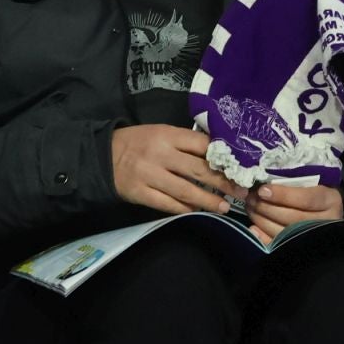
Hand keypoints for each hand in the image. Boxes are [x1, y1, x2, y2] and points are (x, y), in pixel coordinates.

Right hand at [111, 124, 243, 215]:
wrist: (102, 156)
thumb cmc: (139, 142)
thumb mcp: (162, 132)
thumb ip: (186, 142)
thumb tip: (218, 155)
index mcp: (168, 135)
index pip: (202, 145)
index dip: (223, 157)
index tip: (240, 167)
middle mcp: (160, 154)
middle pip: (198, 170)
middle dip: (223, 182)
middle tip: (241, 191)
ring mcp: (149, 175)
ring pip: (185, 190)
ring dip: (208, 200)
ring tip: (224, 207)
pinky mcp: (140, 193)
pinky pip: (167, 204)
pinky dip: (184, 209)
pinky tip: (197, 211)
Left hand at [246, 183, 343, 243]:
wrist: (328, 210)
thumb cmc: (316, 191)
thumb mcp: (313, 183)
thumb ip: (294, 183)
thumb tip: (265, 186)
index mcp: (330, 200)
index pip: (306, 199)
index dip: (283, 195)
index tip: (262, 190)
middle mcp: (324, 221)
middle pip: (292, 217)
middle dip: (267, 207)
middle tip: (251, 197)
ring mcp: (313, 237)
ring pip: (284, 231)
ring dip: (261, 219)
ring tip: (250, 207)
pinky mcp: (300, 247)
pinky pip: (278, 245)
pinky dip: (263, 236)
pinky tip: (253, 227)